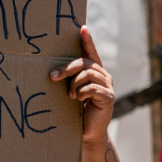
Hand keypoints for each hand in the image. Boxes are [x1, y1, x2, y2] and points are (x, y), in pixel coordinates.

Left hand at [49, 25, 114, 144]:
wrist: (88, 133)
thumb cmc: (77, 112)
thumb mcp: (73, 91)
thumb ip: (70, 79)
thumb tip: (53, 71)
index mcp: (95, 72)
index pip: (91, 53)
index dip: (87, 41)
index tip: (82, 28)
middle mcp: (104, 76)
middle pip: (85, 62)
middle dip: (67, 68)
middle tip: (53, 76)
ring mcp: (108, 86)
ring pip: (87, 74)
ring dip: (74, 84)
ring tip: (70, 96)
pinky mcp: (108, 97)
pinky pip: (92, 87)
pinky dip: (82, 93)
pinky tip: (79, 101)